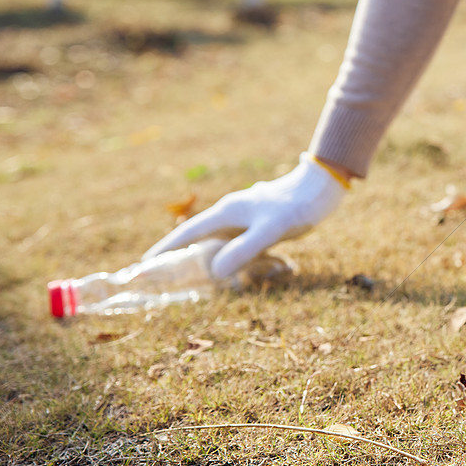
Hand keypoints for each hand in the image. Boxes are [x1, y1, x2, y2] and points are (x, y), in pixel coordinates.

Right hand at [143, 153, 347, 278]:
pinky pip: (235, 242)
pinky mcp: (260, 222)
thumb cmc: (297, 206)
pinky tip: (233, 269)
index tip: (143, 264)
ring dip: (204, 258)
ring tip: (192, 278)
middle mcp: (231, 213)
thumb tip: (214, 273)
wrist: (322, 187)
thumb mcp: (270, 230)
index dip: (166, 250)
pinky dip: (227, 256)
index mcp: (227, 212)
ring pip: (217, 241)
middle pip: (198, 237)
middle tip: (163, 278)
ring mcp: (245, 217)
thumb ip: (244, 250)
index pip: (188, 233)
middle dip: (181, 256)